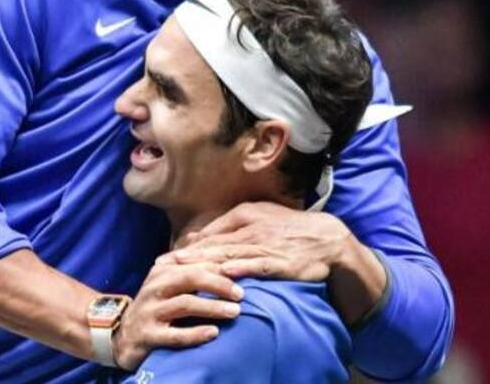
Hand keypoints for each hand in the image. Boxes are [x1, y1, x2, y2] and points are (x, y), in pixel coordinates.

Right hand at [112, 262, 242, 370]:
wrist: (121, 334)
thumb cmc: (156, 306)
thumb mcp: (170, 283)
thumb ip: (194, 269)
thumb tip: (229, 256)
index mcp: (162, 270)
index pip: (195, 262)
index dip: (221, 265)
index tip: (244, 271)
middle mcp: (155, 287)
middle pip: (190, 277)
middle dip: (219, 284)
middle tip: (241, 293)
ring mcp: (149, 311)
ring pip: (184, 304)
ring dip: (212, 307)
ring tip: (235, 312)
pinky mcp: (147, 335)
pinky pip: (175, 334)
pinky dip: (195, 333)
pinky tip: (214, 333)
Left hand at [159, 202, 351, 280]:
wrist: (328, 238)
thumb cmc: (291, 229)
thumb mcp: (261, 218)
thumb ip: (229, 226)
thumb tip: (197, 236)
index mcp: (246, 215)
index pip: (209, 233)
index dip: (185, 247)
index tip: (164, 259)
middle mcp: (252, 228)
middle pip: (213, 244)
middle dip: (186, 257)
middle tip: (161, 267)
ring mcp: (265, 245)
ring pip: (228, 255)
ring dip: (204, 264)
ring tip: (182, 272)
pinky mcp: (278, 261)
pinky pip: (255, 266)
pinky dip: (239, 270)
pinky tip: (224, 275)